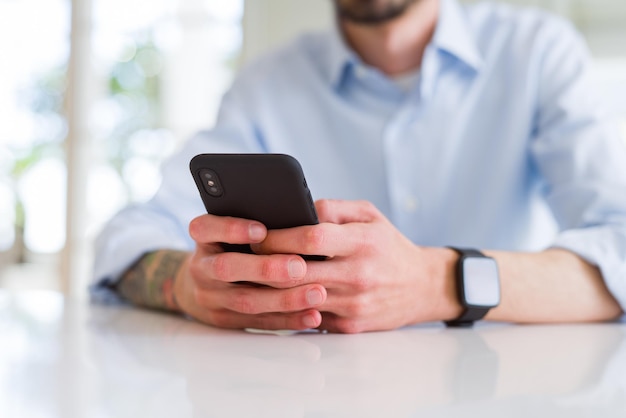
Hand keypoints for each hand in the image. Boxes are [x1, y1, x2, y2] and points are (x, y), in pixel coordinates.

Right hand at [174, 214, 327, 329]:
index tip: (262, 230)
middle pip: (227, 268)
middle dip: (265, 268)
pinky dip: (289, 319)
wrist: (203, 283)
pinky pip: (259, 322)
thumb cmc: (233, 245)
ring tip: (317, 293)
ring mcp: (210, 296)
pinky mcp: (225, 320)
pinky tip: (312, 315)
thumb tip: (301, 218)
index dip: (231, 229)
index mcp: (203, 237)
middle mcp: (202, 267)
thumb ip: (260, 224)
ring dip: (285, 299)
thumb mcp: (235, 228)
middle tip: (299, 266)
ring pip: (246, 301)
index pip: (205, 228)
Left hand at [254, 199, 460, 332]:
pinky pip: (309, 317)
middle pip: (298, 272)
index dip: (279, 236)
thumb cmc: (389, 246)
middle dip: (265, 264)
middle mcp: (359, 275)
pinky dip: (290, 307)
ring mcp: (354, 304)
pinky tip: (275, 296)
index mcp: (363, 242)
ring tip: (253, 275)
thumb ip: (333, 209)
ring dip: (271, 288)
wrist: (422, 287)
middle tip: (247, 256)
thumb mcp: (370, 215)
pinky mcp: (351, 326)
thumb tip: (296, 208)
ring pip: (298, 298)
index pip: (312, 238)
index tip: (258, 234)